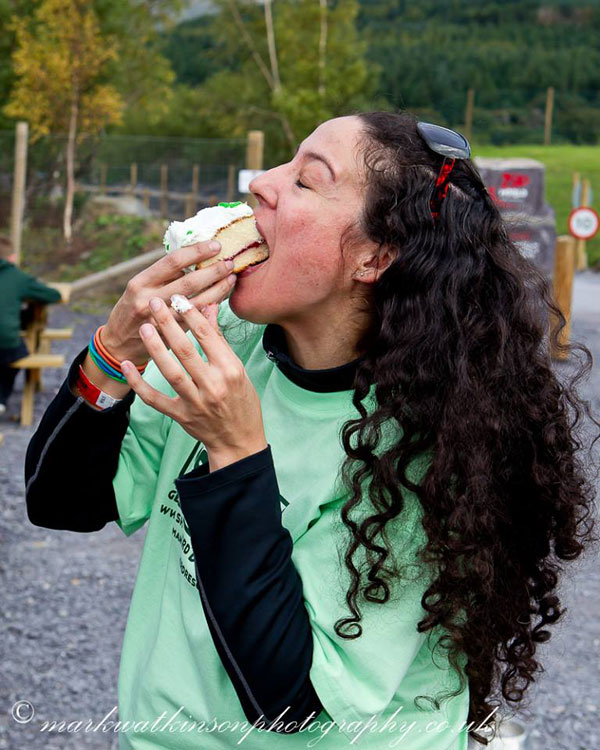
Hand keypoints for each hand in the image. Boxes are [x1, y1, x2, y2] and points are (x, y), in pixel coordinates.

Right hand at [102, 241, 236, 365]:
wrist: (118, 345)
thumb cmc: (134, 309)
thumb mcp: (140, 288)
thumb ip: (163, 276)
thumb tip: (196, 256)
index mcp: (140, 282)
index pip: (172, 261)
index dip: (196, 252)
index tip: (215, 245)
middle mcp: (148, 299)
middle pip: (188, 282)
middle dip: (213, 271)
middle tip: (230, 263)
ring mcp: (159, 320)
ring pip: (196, 303)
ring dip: (217, 290)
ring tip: (231, 279)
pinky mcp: (169, 336)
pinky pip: (195, 320)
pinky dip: (210, 308)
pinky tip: (221, 299)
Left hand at [120, 297, 267, 470]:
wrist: (238, 440)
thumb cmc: (242, 401)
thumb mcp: (238, 369)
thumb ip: (219, 341)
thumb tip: (209, 308)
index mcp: (230, 371)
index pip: (208, 337)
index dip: (191, 315)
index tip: (178, 299)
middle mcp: (213, 386)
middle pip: (186, 351)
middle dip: (168, 324)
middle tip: (155, 303)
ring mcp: (196, 403)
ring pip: (170, 372)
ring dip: (155, 348)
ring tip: (144, 328)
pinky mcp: (181, 416)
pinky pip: (154, 399)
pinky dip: (138, 383)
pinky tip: (126, 366)